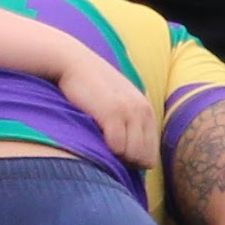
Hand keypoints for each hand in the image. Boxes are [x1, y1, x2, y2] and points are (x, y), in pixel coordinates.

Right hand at [57, 55, 155, 171]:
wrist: (73, 62)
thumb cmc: (90, 86)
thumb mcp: (119, 100)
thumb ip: (130, 119)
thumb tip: (130, 152)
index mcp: (146, 109)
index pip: (151, 154)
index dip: (133, 161)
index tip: (115, 155)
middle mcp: (142, 110)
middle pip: (144, 158)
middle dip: (126, 162)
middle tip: (106, 151)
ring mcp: (129, 111)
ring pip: (132, 155)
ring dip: (115, 157)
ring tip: (100, 143)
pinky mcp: (112, 113)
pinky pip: (117, 147)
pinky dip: (106, 150)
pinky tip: (95, 137)